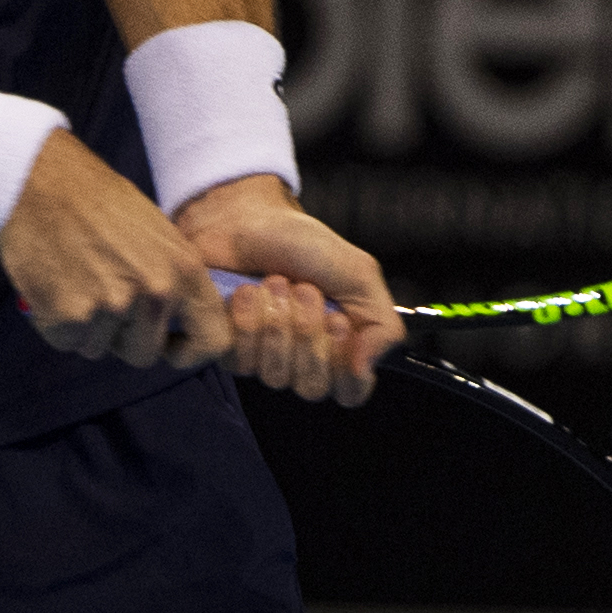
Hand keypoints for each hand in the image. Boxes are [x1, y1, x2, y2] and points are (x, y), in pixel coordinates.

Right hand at [0, 132, 234, 369]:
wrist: (41, 180)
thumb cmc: (97, 202)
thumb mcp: (157, 234)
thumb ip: (172, 280)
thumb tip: (177, 324)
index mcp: (184, 270)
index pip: (213, 340)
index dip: (190, 352)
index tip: (170, 347)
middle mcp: (154, 293)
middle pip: (143, 354)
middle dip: (122, 337)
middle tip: (101, 298)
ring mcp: (111, 306)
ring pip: (98, 348)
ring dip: (85, 326)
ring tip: (75, 278)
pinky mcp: (70, 316)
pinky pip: (66, 341)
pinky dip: (56, 322)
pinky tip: (54, 284)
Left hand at [174, 175, 399, 404]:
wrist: (247, 219)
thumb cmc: (303, 244)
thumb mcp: (358, 275)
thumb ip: (381, 324)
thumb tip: (367, 369)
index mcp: (343, 347)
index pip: (350, 393)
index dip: (344, 367)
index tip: (337, 320)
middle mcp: (305, 360)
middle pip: (311, 387)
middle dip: (307, 334)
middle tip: (303, 289)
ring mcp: (266, 358)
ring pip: (275, 376)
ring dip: (276, 324)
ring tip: (275, 282)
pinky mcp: (230, 349)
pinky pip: (242, 362)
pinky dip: (247, 321)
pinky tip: (248, 292)